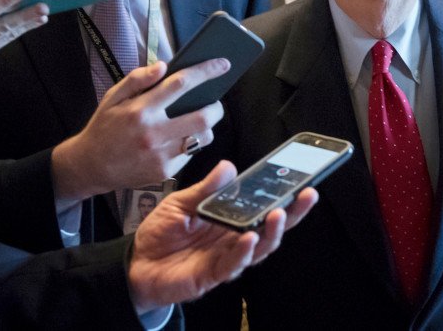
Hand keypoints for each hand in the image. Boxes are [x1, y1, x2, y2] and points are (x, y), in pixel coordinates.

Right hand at [51, 59, 230, 201]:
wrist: (91, 166)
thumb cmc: (104, 127)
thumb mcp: (113, 97)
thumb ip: (137, 79)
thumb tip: (163, 66)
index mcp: (141, 109)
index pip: (181, 84)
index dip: (206, 71)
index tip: (223, 64)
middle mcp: (153, 133)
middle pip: (203, 117)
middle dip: (216, 108)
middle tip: (214, 103)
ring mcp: (161, 155)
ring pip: (202, 138)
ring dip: (206, 128)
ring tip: (197, 121)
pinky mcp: (165, 172)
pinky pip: (190, 154)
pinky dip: (191, 144)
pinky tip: (180, 139)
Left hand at [128, 160, 318, 309]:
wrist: (135, 263)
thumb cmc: (160, 232)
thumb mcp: (180, 202)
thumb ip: (205, 189)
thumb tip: (228, 167)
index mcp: (230, 218)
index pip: (263, 206)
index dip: (284, 195)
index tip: (301, 179)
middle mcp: (233, 238)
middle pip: (271, 227)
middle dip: (292, 212)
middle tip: (306, 195)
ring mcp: (226, 257)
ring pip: (259, 248)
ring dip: (272, 232)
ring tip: (279, 215)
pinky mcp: (212, 275)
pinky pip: (233, 265)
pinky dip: (244, 253)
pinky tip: (249, 239)